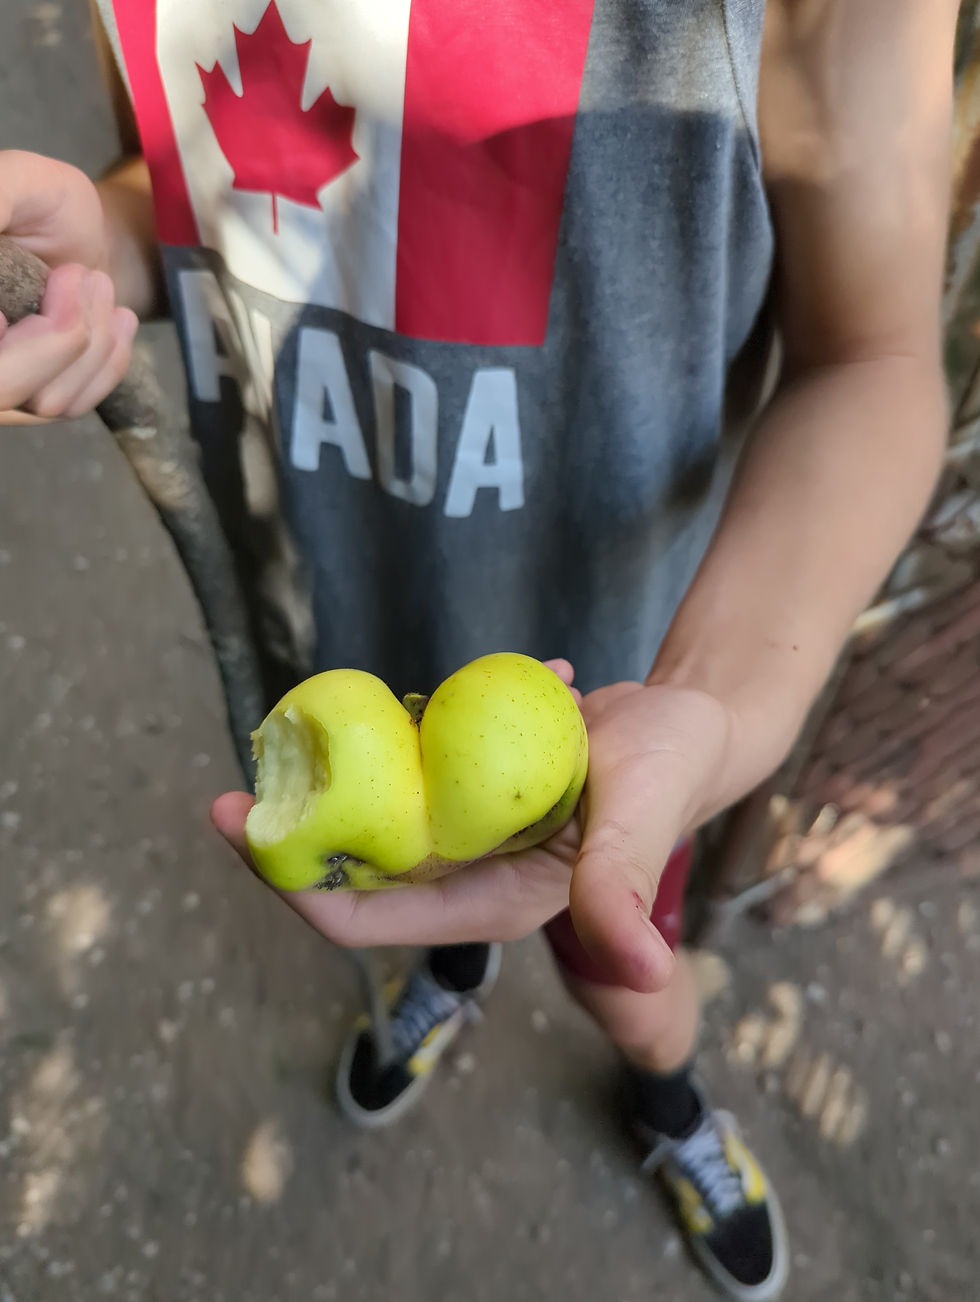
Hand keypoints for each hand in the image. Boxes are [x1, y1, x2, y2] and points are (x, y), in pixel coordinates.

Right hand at [0, 151, 136, 423]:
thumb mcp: (21, 181)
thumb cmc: (49, 203)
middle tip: (85, 276)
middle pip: (1, 388)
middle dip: (60, 337)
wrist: (89, 237)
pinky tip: (117, 320)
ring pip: (43, 401)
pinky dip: (107, 363)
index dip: (31, 335)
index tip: (66, 277)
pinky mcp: (34, 402)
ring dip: (92, 341)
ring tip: (100, 284)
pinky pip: (72, 405)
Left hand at [212, 669, 734, 992]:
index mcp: (498, 899)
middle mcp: (471, 872)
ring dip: (329, 776)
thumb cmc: (673, 769)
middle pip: (355, 867)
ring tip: (293, 722)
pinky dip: (394, 728)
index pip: (377, 919)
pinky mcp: (472, 783)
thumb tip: (645, 975)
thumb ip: (623, 886)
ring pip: (372, 814)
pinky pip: (411, 762)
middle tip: (244, 768)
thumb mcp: (645, 815)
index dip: (304, 887)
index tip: (247, 831)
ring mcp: (468, 826)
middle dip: (292, 827)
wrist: (689, 722)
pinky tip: (409, 689)